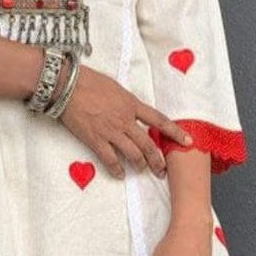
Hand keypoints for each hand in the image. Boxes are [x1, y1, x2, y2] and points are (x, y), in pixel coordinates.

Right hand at [59, 65, 192, 178]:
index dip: (175, 132)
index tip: (188, 141)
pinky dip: (117, 169)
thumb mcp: (116, 88)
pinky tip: (120, 174)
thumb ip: (127, 102)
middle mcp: (125, 120)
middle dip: (158, 160)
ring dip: (141, 165)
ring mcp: (111, 131)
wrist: (67, 84)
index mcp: (132, 104)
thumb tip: (132, 110)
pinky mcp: (96, 140)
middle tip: (162, 170)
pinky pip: (111, 160)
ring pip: (134, 154)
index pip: (160, 120)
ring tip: (142, 170)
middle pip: (148, 144)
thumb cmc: (88, 81)